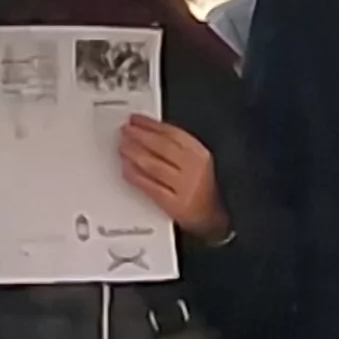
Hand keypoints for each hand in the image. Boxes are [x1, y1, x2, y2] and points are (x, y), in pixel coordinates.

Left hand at [118, 115, 225, 237]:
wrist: (216, 220)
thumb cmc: (207, 190)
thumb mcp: (200, 164)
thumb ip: (179, 149)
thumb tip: (150, 131)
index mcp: (201, 155)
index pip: (173, 134)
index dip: (151, 124)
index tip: (137, 119)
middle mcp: (194, 170)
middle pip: (161, 147)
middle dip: (140, 135)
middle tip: (125, 130)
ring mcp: (184, 188)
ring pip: (154, 165)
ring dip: (134, 153)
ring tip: (122, 145)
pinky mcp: (175, 205)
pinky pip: (150, 187)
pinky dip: (135, 175)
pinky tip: (126, 168)